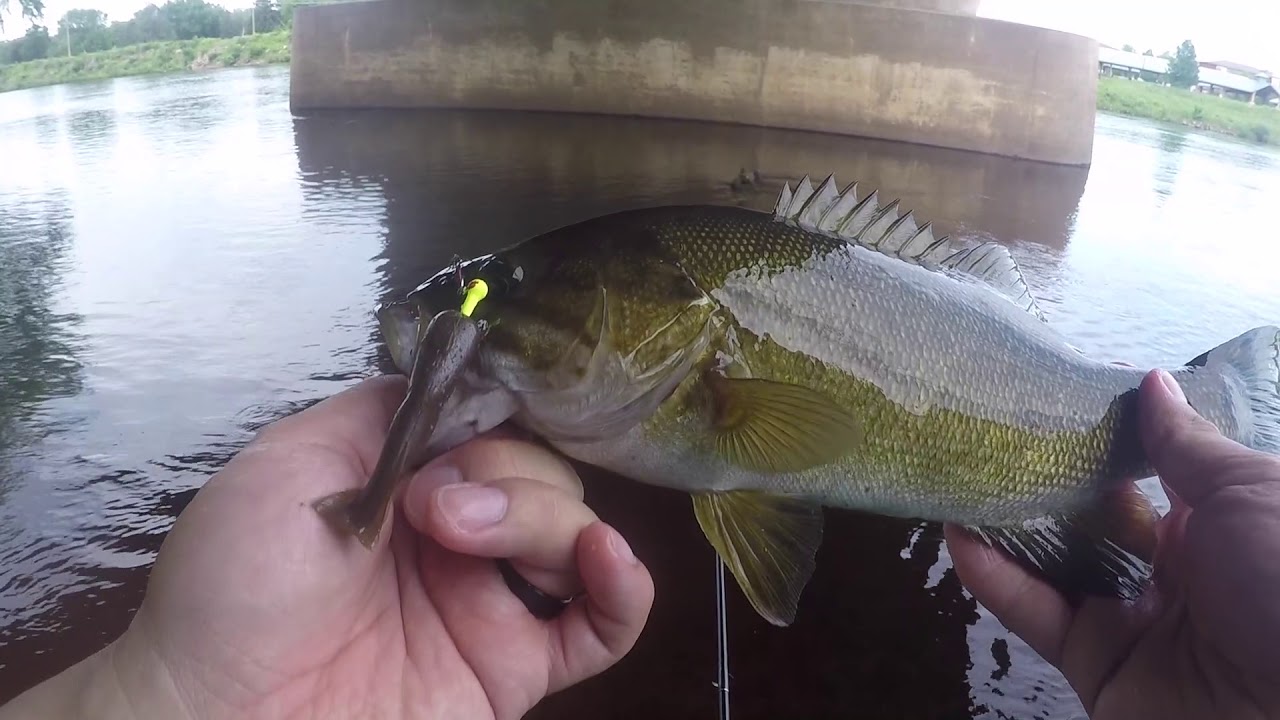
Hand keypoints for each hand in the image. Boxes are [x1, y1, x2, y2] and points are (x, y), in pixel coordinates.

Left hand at [1, 375, 653, 719]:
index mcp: (408, 481)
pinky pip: (604, 625)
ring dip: (543, 517)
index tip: (468, 424)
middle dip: (503, 473)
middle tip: (432, 508)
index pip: (495, 425)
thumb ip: (382, 414)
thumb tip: (454, 384)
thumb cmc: (234, 585)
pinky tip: (607, 560)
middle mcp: (459, 534)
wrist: (216, 712)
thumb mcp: (288, 462)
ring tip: (468, 539)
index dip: (496, 414)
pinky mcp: (514, 666)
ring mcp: (490, 599)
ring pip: (575, 531)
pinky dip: (625, 586)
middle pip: (542, 472)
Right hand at [946, 369, 1279, 718]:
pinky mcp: (1093, 665)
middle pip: (1092, 517)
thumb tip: (1149, 381)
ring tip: (959, 475)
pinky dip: (995, 580)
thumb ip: (1186, 444)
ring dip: (1005, 524)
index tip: (1055, 392)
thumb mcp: (1251, 493)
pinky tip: (959, 536)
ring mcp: (1128, 619)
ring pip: (1054, 564)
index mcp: (1219, 525)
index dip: (1105, 433)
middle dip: (1044, 476)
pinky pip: (1037, 617)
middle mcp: (1172, 570)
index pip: (1149, 471)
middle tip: (991, 431)